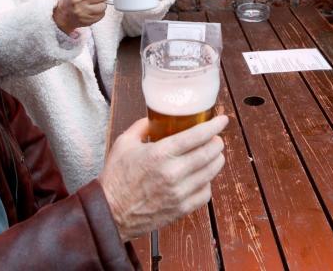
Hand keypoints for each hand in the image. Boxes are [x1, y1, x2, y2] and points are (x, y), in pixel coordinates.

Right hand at [100, 115, 227, 241]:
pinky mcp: (181, 209)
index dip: (213, 126)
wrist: (110, 213)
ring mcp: (179, 193)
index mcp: (159, 154)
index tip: (222, 120)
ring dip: (216, 160)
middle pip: (208, 154)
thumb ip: (141, 127)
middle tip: (216, 138)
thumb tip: (154, 118)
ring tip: (214, 155)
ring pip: (210, 173)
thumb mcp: (124, 144)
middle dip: (217, 143)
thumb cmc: (116, 178)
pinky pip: (205, 194)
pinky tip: (203, 177)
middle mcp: (173, 173)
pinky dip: (208, 183)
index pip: (196, 136)